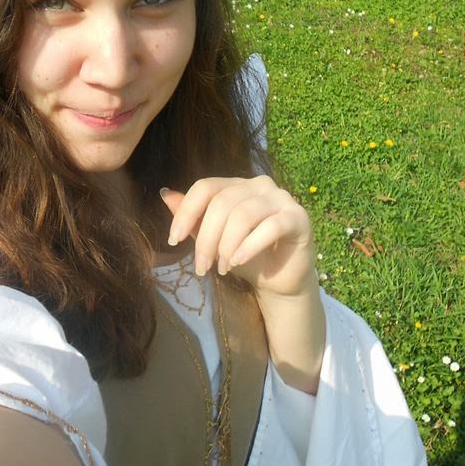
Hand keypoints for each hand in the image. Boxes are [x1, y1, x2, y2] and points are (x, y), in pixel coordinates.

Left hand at [160, 176, 317, 299]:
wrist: (279, 281)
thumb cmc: (246, 257)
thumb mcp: (213, 239)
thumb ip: (192, 218)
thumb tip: (165, 193)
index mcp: (237, 185)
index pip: (205, 187)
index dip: (187, 212)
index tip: (173, 240)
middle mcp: (260, 185)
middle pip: (222, 203)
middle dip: (206, 238)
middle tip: (201, 266)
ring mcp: (282, 198)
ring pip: (243, 214)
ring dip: (226, 246)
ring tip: (222, 268)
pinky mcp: (298, 218)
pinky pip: (270, 227)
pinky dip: (249, 247)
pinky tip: (238, 262)